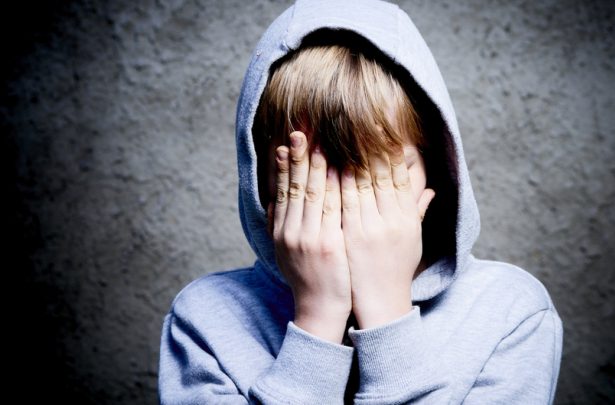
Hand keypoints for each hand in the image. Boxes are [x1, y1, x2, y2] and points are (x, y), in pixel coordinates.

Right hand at [268, 131, 351, 343]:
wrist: (319, 309)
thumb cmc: (307, 279)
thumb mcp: (285, 252)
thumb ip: (278, 226)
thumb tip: (273, 202)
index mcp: (281, 231)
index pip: (282, 190)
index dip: (284, 165)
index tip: (286, 142)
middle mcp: (291, 231)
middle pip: (296, 186)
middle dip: (299, 156)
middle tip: (301, 130)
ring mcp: (309, 237)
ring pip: (314, 192)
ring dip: (318, 164)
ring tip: (321, 140)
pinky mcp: (328, 244)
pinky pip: (333, 208)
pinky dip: (336, 185)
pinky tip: (341, 167)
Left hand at [340, 145, 435, 328]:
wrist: (381, 301)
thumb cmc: (397, 269)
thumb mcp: (413, 239)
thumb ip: (419, 211)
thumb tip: (431, 189)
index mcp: (407, 217)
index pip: (401, 176)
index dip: (393, 152)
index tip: (385, 130)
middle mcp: (391, 219)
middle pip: (380, 174)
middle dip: (369, 145)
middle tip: (360, 120)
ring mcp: (370, 227)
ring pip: (358, 183)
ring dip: (347, 156)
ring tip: (339, 133)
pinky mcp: (350, 235)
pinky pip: (341, 201)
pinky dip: (334, 180)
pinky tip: (326, 162)